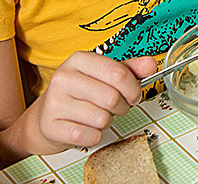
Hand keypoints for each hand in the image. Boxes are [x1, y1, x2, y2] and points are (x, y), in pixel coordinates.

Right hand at [27, 52, 156, 153]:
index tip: (134, 95)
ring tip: (97, 116)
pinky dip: (94, 137)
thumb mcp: (104, 75)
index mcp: (79, 60)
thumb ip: (130, 69)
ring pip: (101, 118)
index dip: (133, 88)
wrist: (46, 117)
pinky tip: (86, 129)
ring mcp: (54, 102)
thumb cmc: (81, 93)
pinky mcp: (50, 127)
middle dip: (122, 107)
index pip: (118, 73)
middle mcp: (63, 77)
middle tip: (115, 108)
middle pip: (112, 98)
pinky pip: (88, 136)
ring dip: (107, 122)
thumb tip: (151, 64)